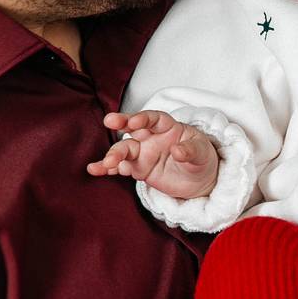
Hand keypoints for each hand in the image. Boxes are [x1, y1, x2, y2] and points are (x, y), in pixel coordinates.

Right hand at [87, 111, 219, 198]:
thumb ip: (190, 151)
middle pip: (133, 128)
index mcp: (168, 127)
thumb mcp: (202, 153)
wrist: (199, 180)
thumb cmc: (202, 159)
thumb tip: (178, 151)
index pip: (154, 118)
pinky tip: (95, 170)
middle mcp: (151, 137)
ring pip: (124, 150)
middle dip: (121, 124)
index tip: (134, 122)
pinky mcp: (138, 169)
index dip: (143, 118)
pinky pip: (120, 167)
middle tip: (109, 122)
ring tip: (107, 163)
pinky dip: (108, 169)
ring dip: (114, 154)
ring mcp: (143, 153)